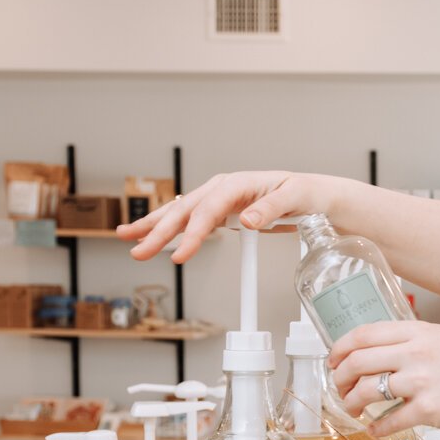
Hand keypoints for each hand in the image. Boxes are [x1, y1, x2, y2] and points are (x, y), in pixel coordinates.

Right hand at [115, 170, 313, 262]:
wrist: (314, 194)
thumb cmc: (306, 192)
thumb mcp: (296, 197)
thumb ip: (271, 208)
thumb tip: (248, 220)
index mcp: (238, 183)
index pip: (208, 210)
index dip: (191, 234)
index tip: (179, 256)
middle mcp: (222, 189)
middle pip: (184, 211)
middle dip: (158, 232)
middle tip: (137, 252)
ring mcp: (219, 199)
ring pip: (179, 213)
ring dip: (153, 226)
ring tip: (125, 236)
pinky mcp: (220, 211)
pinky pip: (189, 220)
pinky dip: (169, 229)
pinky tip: (150, 236)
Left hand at [330, 320, 439, 438]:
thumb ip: (418, 334)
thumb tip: (385, 339)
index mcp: (419, 332)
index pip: (364, 334)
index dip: (341, 348)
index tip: (334, 359)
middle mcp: (418, 353)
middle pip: (358, 362)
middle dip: (341, 377)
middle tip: (341, 386)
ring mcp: (422, 381)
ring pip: (367, 391)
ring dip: (352, 402)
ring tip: (354, 408)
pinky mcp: (427, 409)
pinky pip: (388, 420)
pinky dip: (376, 427)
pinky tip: (375, 428)